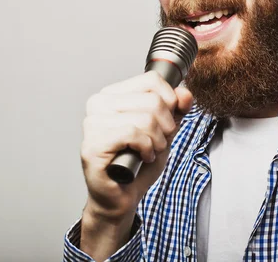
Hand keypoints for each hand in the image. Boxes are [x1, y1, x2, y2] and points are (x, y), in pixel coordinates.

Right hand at [80, 71, 193, 222]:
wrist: (123, 197)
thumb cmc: (139, 163)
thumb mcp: (165, 130)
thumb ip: (176, 110)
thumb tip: (185, 93)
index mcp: (113, 94)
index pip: (152, 80)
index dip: (170, 101)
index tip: (167, 121)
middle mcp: (98, 104)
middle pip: (152, 100)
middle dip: (166, 126)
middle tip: (158, 143)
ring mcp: (92, 124)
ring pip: (145, 118)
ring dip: (157, 141)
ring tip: (149, 152)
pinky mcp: (92, 145)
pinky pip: (132, 134)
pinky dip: (146, 148)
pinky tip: (142, 157)